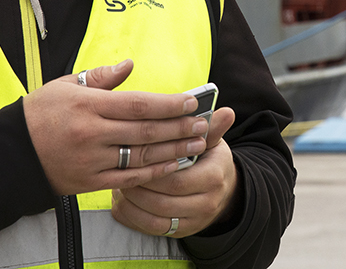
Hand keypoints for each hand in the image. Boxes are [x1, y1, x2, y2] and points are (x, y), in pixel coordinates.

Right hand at [23, 60, 209, 195]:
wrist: (8, 153)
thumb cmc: (40, 112)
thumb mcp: (66, 85)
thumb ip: (100, 77)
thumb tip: (129, 64)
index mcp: (87, 106)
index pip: (137, 104)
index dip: (168, 104)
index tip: (190, 101)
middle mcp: (91, 134)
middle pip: (145, 131)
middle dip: (179, 127)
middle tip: (203, 123)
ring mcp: (91, 161)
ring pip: (142, 156)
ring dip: (174, 149)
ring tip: (197, 143)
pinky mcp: (89, 182)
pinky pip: (129, 179)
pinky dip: (154, 172)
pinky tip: (174, 164)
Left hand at [111, 105, 238, 237]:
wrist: (223, 190)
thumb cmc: (210, 160)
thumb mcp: (213, 142)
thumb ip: (212, 128)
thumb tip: (226, 112)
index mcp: (213, 178)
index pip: (177, 180)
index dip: (152, 172)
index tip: (133, 159)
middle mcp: (206, 204)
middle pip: (162, 202)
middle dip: (137, 188)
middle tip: (121, 173)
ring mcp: (193, 221)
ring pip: (153, 219)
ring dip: (132, 203)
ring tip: (120, 185)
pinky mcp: (180, 232)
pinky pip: (150, 229)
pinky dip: (132, 216)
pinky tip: (123, 201)